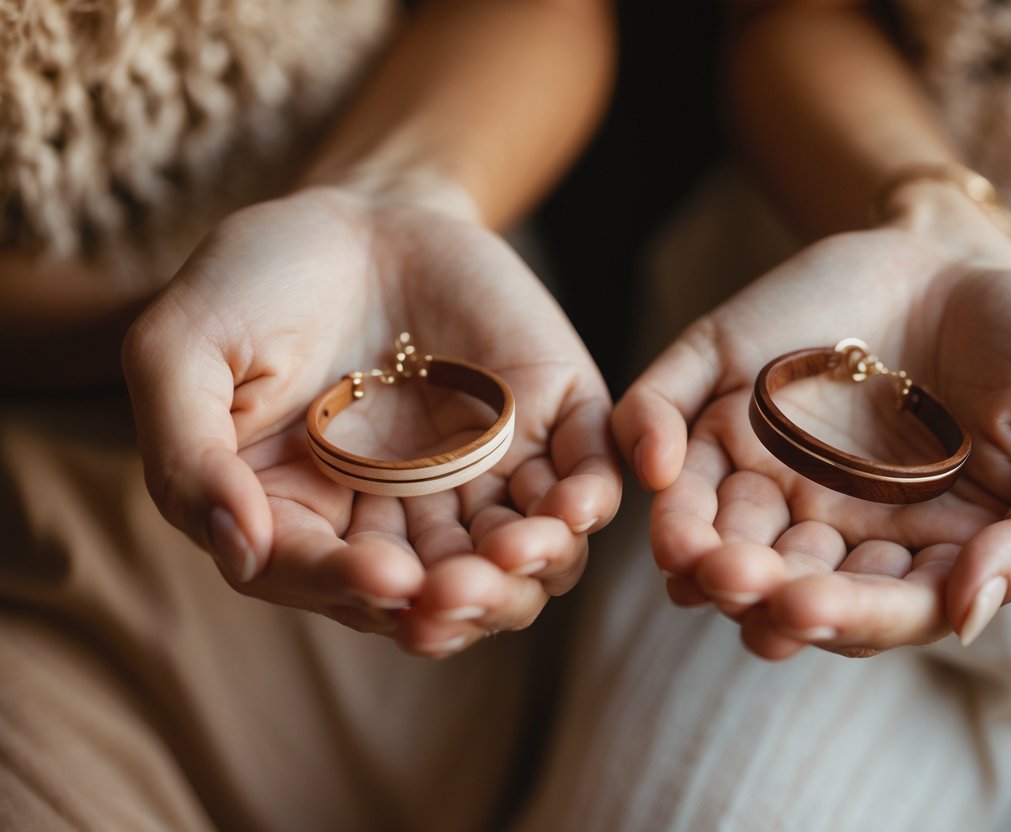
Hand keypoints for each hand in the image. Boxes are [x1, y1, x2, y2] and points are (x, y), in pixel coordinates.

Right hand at [124, 183, 620, 656]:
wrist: (354, 210)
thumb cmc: (256, 284)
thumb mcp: (183, 353)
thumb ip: (188, 454)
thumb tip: (236, 550)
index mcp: (310, 519)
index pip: (334, 579)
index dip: (359, 587)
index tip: (386, 576)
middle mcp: (401, 517)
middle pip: (442, 594)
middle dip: (460, 600)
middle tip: (467, 588)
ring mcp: (480, 474)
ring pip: (521, 557)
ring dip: (530, 568)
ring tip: (529, 547)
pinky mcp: (546, 423)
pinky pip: (581, 477)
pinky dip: (589, 499)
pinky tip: (580, 506)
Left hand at [612, 218, 1010, 658]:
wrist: (975, 259)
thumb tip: (968, 612)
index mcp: (907, 548)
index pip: (869, 603)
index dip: (841, 613)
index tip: (809, 609)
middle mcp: (823, 517)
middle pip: (776, 573)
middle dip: (751, 586)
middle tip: (732, 581)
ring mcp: (762, 453)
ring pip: (710, 513)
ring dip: (689, 539)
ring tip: (683, 551)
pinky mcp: (717, 384)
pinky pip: (665, 414)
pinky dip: (648, 437)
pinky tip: (656, 461)